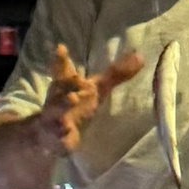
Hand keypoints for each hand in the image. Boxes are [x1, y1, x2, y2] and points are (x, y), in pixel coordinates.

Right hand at [29, 40, 144, 156]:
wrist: (48, 133)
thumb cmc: (77, 103)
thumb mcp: (96, 88)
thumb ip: (115, 74)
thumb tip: (141, 56)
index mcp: (66, 85)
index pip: (63, 69)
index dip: (61, 59)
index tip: (61, 47)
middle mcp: (58, 100)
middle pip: (61, 93)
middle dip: (67, 89)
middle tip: (75, 82)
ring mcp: (56, 120)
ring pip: (57, 115)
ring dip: (63, 111)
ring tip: (69, 109)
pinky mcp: (58, 140)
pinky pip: (60, 141)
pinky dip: (63, 140)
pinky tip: (67, 136)